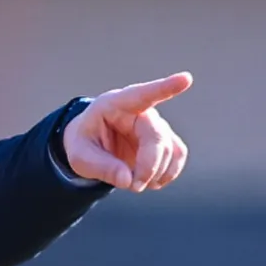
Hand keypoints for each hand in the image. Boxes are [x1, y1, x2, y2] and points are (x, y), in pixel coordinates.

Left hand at [63, 73, 192, 191]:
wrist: (91, 146)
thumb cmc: (84, 143)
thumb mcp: (80, 156)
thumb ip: (102, 167)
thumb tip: (128, 180)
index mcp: (116, 104)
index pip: (142, 94)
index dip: (165, 88)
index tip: (185, 79)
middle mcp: (140, 111)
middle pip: (157, 137)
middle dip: (149, 167)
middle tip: (134, 187)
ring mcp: (155, 125)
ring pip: (171, 149)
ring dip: (158, 173)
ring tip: (137, 184)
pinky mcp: (163, 141)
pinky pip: (178, 155)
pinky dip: (168, 174)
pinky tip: (152, 182)